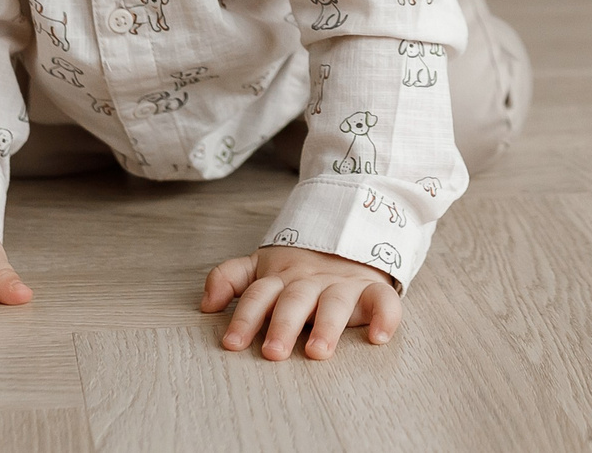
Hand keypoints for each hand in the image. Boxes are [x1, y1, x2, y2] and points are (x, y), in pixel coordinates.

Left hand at [202, 244, 401, 360]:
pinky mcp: (373, 290)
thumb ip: (231, 278)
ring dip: (327, 326)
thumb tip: (206, 304)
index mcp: (281, 278)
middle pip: (294, 300)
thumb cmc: (299, 269)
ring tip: (317, 351)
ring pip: (335, 303)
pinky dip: (385, 317)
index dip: (244, 317)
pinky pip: (384, 301)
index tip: (232, 343)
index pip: (258, 295)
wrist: (349, 238)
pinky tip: (379, 337)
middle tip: (273, 352)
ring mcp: (343, 284)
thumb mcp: (262, 267)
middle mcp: (311, 282)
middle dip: (283, 325)